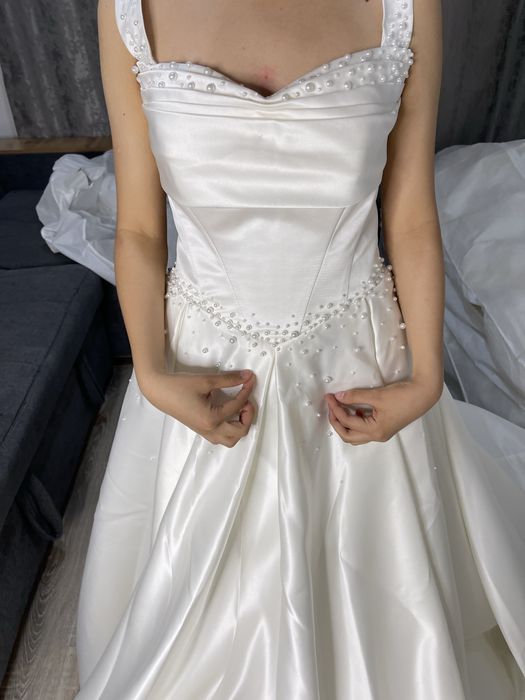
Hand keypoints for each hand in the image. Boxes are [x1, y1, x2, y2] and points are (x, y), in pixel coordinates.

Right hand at [140, 369, 256, 446]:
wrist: (159, 391)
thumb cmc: (179, 386)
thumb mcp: (206, 380)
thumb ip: (229, 379)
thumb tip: (247, 376)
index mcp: (211, 419)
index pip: (237, 406)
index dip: (247, 390)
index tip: (250, 379)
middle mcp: (209, 430)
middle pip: (240, 431)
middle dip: (248, 416)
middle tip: (247, 399)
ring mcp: (205, 432)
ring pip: (231, 440)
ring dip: (240, 426)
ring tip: (239, 409)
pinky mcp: (201, 430)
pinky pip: (221, 437)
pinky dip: (230, 429)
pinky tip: (229, 414)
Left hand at [323, 376, 441, 444]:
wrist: (424, 394)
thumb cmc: (402, 395)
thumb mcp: (377, 395)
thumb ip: (355, 396)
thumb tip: (338, 396)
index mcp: (375, 430)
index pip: (347, 422)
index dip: (335, 408)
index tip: (330, 396)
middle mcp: (377, 436)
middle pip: (348, 436)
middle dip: (336, 421)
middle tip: (331, 406)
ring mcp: (382, 433)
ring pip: (356, 435)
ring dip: (345, 423)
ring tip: (340, 407)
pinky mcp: (385, 427)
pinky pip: (365, 430)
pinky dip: (356, 421)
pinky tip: (356, 408)